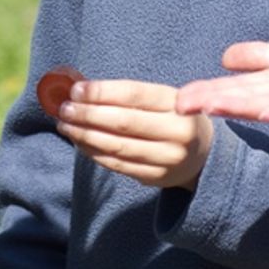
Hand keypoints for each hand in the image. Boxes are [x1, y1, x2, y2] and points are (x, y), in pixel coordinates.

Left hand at [56, 79, 212, 190]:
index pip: (134, 94)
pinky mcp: (156, 177)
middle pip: (123, 122)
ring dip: (85, 135)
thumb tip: (82, 91)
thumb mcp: (165, 99)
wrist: (204, 154)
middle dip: (88, 114)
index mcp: (178, 105)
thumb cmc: (174, 117)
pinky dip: (94, 153)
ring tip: (65, 125)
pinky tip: (79, 142)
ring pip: (117, 146)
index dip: (101, 92)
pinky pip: (118, 164)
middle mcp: (177, 132)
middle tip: (64, 108)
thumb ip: (130, 95)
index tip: (76, 90)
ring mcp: (168, 158)